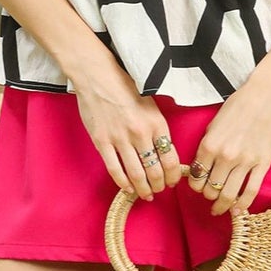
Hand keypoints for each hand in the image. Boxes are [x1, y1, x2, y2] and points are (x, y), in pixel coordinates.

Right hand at [72, 68, 186, 200]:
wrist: (96, 76)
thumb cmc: (124, 86)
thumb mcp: (151, 103)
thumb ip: (158, 127)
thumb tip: (165, 150)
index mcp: (157, 123)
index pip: (171, 159)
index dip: (173, 176)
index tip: (172, 181)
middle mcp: (141, 134)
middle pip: (155, 171)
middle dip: (159, 186)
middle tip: (159, 190)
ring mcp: (120, 139)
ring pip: (136, 174)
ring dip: (143, 189)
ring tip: (146, 194)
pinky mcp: (102, 142)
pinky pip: (115, 169)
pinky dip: (123, 183)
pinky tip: (127, 189)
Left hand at [187, 81, 270, 215]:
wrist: (265, 96)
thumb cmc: (238, 106)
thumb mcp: (213, 124)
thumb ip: (206, 147)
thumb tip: (200, 167)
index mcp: (209, 145)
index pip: (195, 177)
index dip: (195, 186)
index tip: (198, 186)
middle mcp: (225, 156)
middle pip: (210, 189)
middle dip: (208, 196)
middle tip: (210, 197)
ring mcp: (245, 162)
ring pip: (228, 194)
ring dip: (222, 205)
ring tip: (220, 209)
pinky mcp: (262, 164)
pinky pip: (250, 191)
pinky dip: (242, 204)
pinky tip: (238, 210)